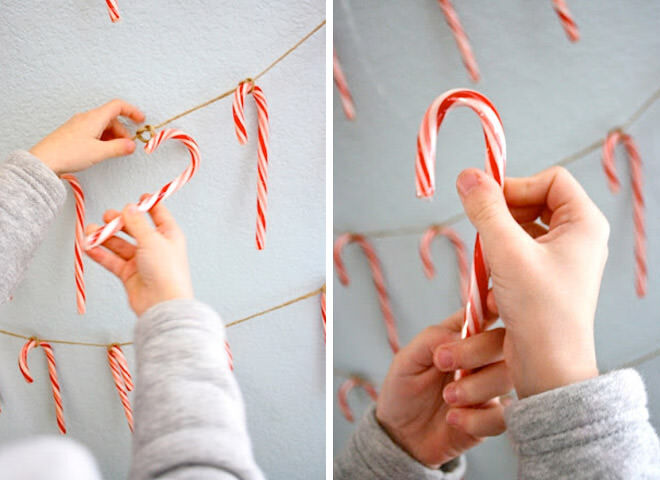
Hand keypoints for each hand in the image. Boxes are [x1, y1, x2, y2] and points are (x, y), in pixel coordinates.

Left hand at [30, 99, 144, 174]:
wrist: (44, 161)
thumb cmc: (69, 153)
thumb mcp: (99, 152)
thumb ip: (119, 148)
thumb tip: (131, 145)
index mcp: (94, 118)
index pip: (117, 106)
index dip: (132, 111)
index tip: (141, 120)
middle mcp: (86, 118)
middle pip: (111, 118)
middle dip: (123, 131)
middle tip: (128, 146)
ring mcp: (79, 125)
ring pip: (102, 126)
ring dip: (113, 136)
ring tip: (115, 151)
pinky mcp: (74, 134)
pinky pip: (94, 132)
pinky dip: (103, 139)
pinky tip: (102, 151)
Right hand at [85, 201, 193, 316]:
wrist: (162, 304)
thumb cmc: (166, 272)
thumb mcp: (152, 240)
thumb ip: (137, 223)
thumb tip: (129, 208)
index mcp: (168, 235)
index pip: (158, 214)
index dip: (148, 205)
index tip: (139, 196)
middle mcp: (155, 247)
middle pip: (134, 229)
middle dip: (119, 221)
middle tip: (106, 216)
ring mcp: (141, 261)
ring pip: (120, 245)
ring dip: (104, 237)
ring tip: (89, 231)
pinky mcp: (129, 274)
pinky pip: (112, 260)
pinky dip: (100, 253)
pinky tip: (88, 246)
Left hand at [375, 309, 511, 467]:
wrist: (401, 437)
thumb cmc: (403, 391)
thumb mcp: (406, 360)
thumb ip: (431, 340)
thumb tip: (461, 336)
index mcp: (462, 336)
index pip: (488, 311)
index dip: (496, 303)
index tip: (492, 304)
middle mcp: (482, 359)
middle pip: (505, 342)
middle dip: (477, 351)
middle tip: (443, 363)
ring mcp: (490, 388)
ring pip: (507, 377)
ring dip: (475, 387)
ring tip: (448, 397)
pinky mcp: (493, 418)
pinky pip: (503, 416)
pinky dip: (476, 419)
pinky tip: (453, 420)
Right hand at [456, 166, 606, 398]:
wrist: (548, 367)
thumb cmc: (540, 311)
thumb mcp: (506, 252)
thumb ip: (485, 209)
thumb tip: (468, 176)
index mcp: (584, 224)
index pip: (550, 179)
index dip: (516, 185)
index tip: (487, 203)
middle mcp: (577, 238)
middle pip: (534, 201)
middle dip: (503, 215)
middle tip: (484, 234)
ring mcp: (562, 260)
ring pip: (521, 229)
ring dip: (497, 240)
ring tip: (489, 263)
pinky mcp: (545, 279)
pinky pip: (518, 253)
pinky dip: (499, 261)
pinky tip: (492, 281)